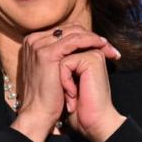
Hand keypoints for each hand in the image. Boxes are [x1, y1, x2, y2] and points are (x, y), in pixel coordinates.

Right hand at [10, 23, 121, 141]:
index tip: (101, 44)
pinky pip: (74, 41)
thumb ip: (59, 53)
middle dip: (90, 36)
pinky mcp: (47, 53)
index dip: (83, 36)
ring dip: (93, 38)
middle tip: (108, 45)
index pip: (63, 31)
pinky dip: (90, 41)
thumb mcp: (52, 69)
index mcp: (33, 41)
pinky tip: (102, 45)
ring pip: (73, 32)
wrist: (38, 113)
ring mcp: (38, 45)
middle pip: (68, 29)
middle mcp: (33, 39)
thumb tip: (78, 45)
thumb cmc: (48, 95)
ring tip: (108, 47)